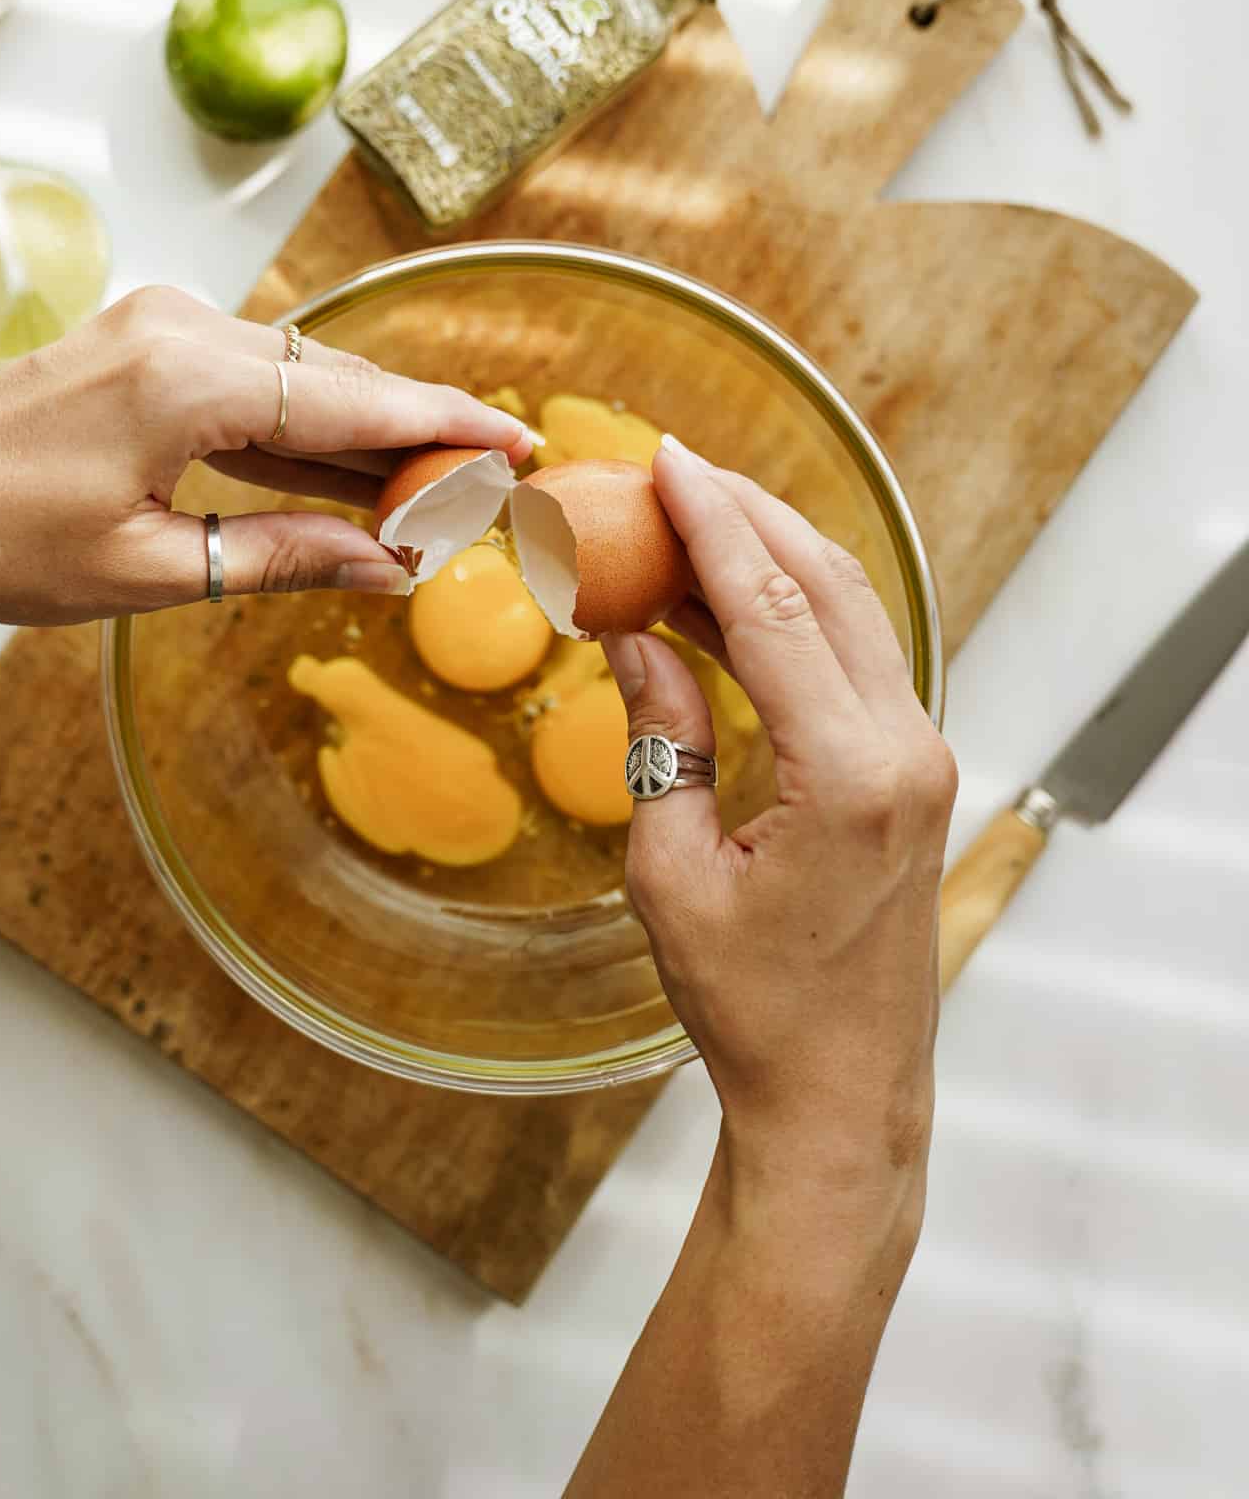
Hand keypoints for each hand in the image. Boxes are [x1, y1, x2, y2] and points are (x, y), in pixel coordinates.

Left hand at [0, 285, 531, 634]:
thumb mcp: (153, 570)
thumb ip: (285, 556)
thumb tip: (391, 567)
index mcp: (188, 377)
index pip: (356, 402)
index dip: (449, 429)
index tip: (524, 446)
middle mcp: (179, 327)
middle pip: (336, 380)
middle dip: (418, 434)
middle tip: (495, 486)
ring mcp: (153, 324)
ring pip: (296, 377)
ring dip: (360, 435)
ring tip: (435, 492)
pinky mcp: (135, 341)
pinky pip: (249, 378)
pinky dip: (299, 428)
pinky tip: (345, 476)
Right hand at [603, 436, 956, 1222]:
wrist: (842, 1096)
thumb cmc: (753, 1008)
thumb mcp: (672, 872)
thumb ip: (660, 736)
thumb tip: (633, 632)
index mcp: (849, 775)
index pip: (773, 609)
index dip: (712, 523)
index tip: (664, 458)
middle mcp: (904, 750)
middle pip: (823, 585)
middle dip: (744, 514)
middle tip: (666, 468)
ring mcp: (921, 756)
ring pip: (846, 611)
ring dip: (768, 554)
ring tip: (683, 515)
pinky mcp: (912, 770)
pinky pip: (851, 656)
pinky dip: (789, 609)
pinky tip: (722, 597)